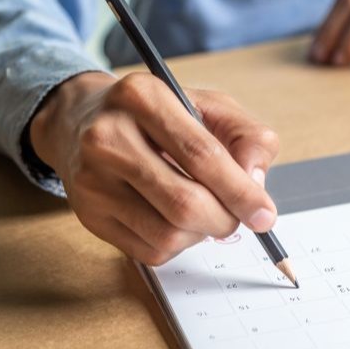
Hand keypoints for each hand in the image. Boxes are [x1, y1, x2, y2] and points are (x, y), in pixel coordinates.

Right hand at [29, 72, 279, 264]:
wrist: (84, 121)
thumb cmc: (161, 115)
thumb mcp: (211, 106)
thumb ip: (248, 137)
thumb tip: (255, 184)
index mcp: (143, 98)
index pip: (202, 155)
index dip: (241, 191)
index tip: (265, 214)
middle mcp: (108, 137)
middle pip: (185, 203)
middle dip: (225, 219)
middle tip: (238, 217)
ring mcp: (93, 180)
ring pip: (169, 234)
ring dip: (202, 233)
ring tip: (203, 210)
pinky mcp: (89, 216)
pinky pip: (150, 251)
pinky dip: (177, 244)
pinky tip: (175, 219)